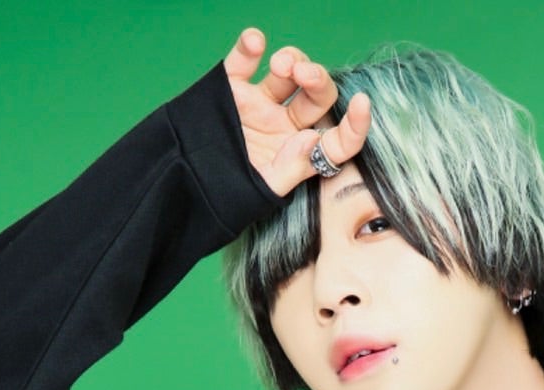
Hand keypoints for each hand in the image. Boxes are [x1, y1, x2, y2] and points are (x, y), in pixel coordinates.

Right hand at [222, 27, 371, 197]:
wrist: (181, 184)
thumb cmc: (225, 194)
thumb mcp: (263, 189)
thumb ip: (291, 166)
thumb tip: (313, 141)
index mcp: (300, 154)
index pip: (338, 139)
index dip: (355, 124)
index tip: (362, 103)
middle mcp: (285, 127)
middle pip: (316, 96)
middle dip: (316, 80)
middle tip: (303, 75)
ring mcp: (259, 105)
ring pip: (287, 72)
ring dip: (291, 60)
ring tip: (279, 65)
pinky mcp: (231, 89)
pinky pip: (244, 60)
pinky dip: (250, 46)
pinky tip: (255, 41)